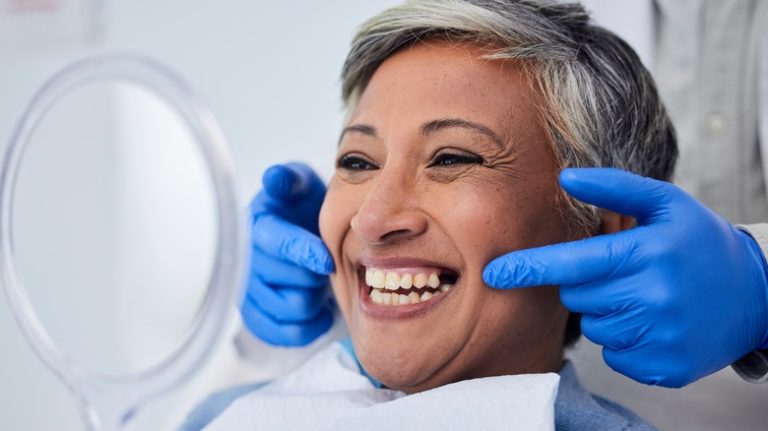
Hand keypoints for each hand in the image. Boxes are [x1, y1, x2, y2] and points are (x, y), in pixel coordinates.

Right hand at [240, 163, 334, 346]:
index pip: (279, 244)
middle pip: (293, 282)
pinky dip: (309, 325)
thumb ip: (289, 180)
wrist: (298, 231)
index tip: (327, 261)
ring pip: (293, 309)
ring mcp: (248, 293)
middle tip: (326, 264)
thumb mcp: (298, 183)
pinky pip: (286, 334)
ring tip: (319, 282)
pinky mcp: (255, 318)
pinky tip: (319, 307)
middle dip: (318, 275)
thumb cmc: (300, 206)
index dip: (305, 253)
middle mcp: (246, 262)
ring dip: (315, 298)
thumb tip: (275, 178)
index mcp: (256, 226)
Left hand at [483, 168, 767, 386]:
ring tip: (644, 295)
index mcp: (648, 254)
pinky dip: (625, 339)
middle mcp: (653, 298)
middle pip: (578, 297)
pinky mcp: (664, 367)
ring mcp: (660, 337)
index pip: (573, 263)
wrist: (756, 295)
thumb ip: (614, 188)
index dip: (530, 268)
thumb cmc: (700, 243)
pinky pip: (614, 355)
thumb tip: (565, 177)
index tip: (495, 273)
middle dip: (587, 284)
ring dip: (607, 311)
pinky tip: (653, 321)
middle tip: (624, 271)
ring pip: (595, 327)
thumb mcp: (666, 204)